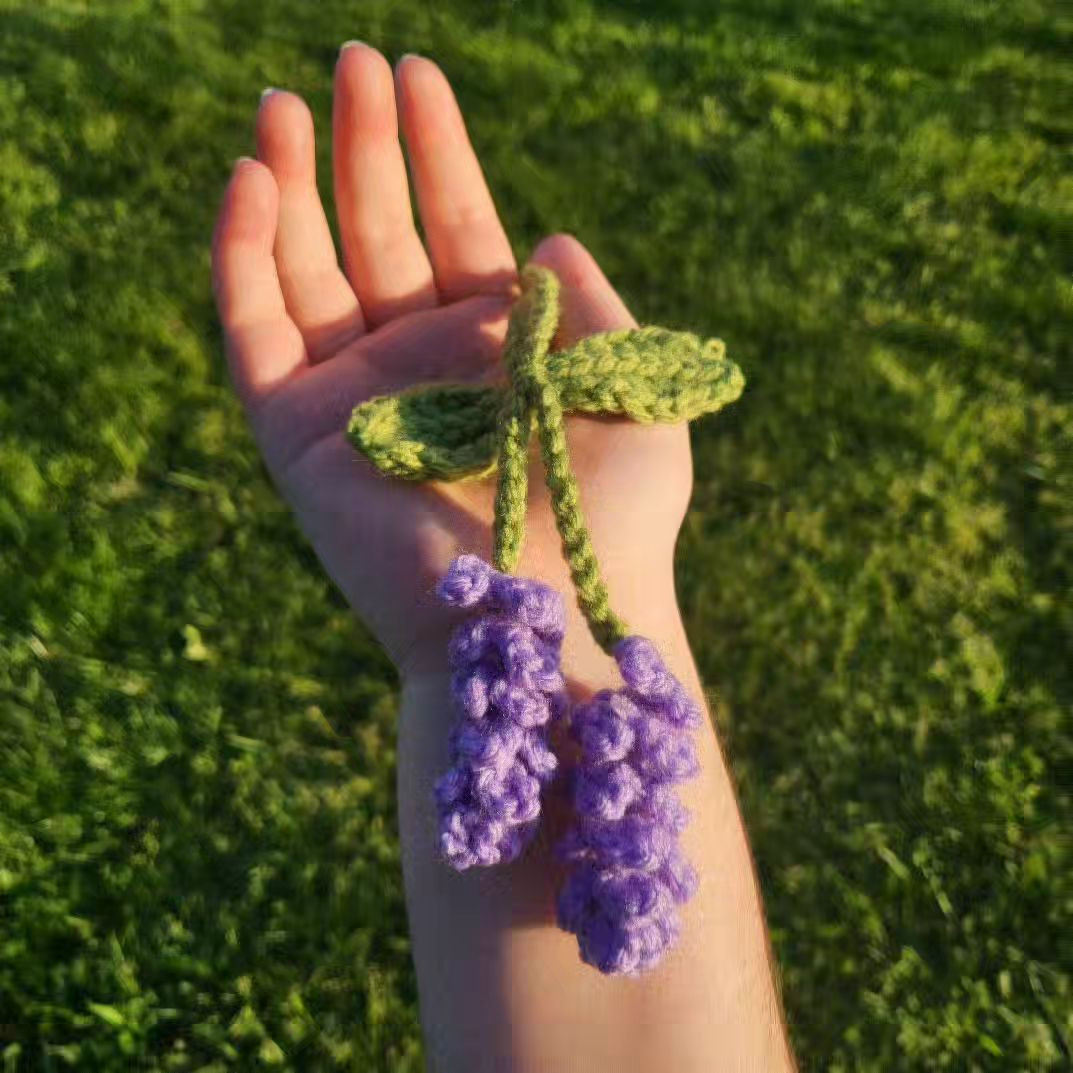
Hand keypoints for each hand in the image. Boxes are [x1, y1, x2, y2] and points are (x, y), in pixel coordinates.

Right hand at [211, 44, 691, 679]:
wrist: (549, 619)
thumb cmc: (609, 517)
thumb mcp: (634, 385)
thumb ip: (591, 306)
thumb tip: (544, 237)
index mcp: (494, 352)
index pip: (455, 229)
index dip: (437, 154)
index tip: (421, 76)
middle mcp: (419, 366)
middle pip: (376, 235)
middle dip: (363, 150)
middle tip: (351, 63)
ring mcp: (354, 398)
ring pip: (305, 271)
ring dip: (291, 186)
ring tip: (285, 102)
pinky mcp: (296, 436)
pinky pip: (254, 330)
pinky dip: (244, 256)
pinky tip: (251, 180)